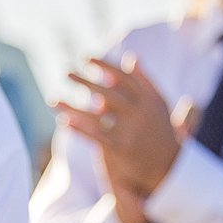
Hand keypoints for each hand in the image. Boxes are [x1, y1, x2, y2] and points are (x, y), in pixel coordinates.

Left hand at [56, 54, 180, 198]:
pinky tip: (63, 121)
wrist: (169, 166)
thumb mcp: (158, 103)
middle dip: (85, 82)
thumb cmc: (161, 130)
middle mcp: (140, 113)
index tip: (86, 58)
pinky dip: (79, 129)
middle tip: (66, 72)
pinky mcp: (122, 149)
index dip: (104, 66)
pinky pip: (96, 136)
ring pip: (96, 116)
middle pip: (108, 93)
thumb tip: (129, 57)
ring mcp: (131, 131)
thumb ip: (144, 80)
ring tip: (53, 99)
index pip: (124, 77)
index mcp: (149, 99)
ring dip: (73, 107)